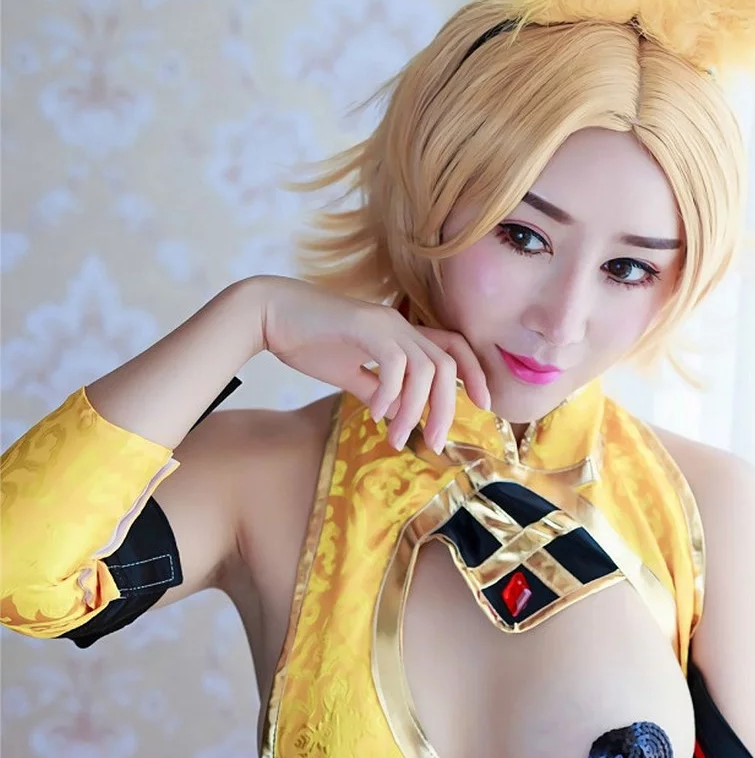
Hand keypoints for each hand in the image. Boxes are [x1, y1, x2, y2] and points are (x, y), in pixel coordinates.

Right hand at [255, 275, 490, 452]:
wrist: (269, 314)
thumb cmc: (306, 340)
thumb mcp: (347, 373)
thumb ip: (375, 391)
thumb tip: (395, 414)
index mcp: (400, 333)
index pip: (453, 347)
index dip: (474, 374)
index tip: (483, 405)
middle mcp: (399, 325)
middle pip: (446, 366)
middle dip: (446, 408)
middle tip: (434, 442)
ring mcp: (383, 323)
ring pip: (425, 368)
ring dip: (415, 409)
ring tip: (397, 436)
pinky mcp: (363, 327)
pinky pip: (394, 364)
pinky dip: (389, 393)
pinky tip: (373, 413)